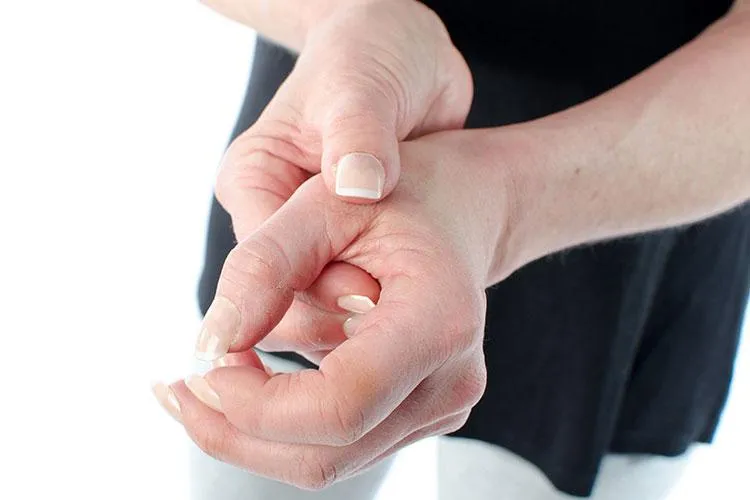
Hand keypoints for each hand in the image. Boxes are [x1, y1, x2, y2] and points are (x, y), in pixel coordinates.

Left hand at [154, 129, 511, 487]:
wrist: (455, 211)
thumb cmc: (397, 196)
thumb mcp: (326, 202)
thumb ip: (264, 266)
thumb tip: (209, 347)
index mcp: (440, 323)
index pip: (339, 404)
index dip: (255, 403)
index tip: (202, 363)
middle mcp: (452, 382)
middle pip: (326, 454)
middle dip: (235, 430)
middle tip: (178, 386)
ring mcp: (441, 408)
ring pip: (325, 463)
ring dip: (247, 434)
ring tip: (198, 383)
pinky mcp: (419, 416)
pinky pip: (337, 447)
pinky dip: (277, 426)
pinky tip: (242, 383)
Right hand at [207, 0, 471, 359]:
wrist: (406, 55)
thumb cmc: (371, 54)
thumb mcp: (361, 85)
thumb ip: (358, 134)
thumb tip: (359, 188)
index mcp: (255, 179)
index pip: (263, 261)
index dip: (315, 287)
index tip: (371, 295)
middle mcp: (273, 215)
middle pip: (287, 296)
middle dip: (336, 313)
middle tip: (392, 315)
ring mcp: (308, 235)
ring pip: (320, 307)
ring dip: (358, 320)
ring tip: (404, 319)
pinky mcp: (347, 246)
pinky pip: (354, 298)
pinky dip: (378, 311)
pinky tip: (408, 314)